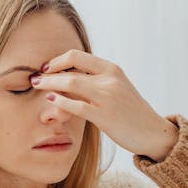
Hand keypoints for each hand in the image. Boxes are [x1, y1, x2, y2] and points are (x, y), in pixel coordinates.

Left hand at [29, 49, 177, 159]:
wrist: (152, 132)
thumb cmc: (132, 112)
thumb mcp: (117, 88)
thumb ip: (96, 80)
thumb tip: (68, 77)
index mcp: (112, 69)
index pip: (77, 55)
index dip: (57, 60)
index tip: (46, 67)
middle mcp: (109, 79)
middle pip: (71, 68)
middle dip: (48, 72)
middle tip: (34, 77)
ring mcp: (107, 97)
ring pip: (71, 83)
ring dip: (50, 84)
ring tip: (36, 86)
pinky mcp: (105, 116)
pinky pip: (77, 105)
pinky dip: (61, 101)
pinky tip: (51, 100)